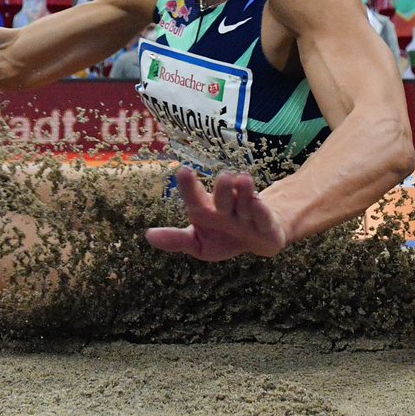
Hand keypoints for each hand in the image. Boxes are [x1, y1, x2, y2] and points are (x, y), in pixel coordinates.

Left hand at [145, 168, 288, 261]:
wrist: (258, 240)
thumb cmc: (223, 237)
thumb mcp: (198, 243)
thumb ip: (176, 239)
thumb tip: (148, 235)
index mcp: (207, 209)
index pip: (195, 197)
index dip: (189, 186)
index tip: (183, 172)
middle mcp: (227, 205)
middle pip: (223, 196)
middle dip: (223, 188)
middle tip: (223, 177)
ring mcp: (247, 213)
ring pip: (245, 201)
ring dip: (244, 192)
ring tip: (242, 179)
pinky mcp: (266, 224)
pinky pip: (262, 216)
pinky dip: (259, 210)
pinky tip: (257, 202)